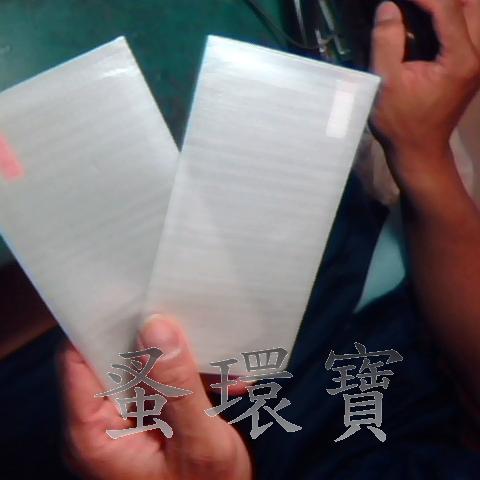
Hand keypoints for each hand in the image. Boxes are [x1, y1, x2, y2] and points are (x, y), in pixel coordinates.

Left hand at [59, 315, 251, 479]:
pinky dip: (193, 377)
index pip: (79, 359)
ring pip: (144, 365)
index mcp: (96, 435)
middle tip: (186, 316)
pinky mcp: (149, 416)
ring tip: (219, 359)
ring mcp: (127, 419)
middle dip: (153, 337)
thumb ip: (177, 386)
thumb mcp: (199, 443)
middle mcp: (104, 423)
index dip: (100, 323)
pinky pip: (164, 381)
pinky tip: (226, 383)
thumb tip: (157, 327)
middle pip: (113, 357)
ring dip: (183, 359)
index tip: (134, 296)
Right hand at [370, 0, 479, 182]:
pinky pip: (469, 29)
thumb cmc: (400, 122)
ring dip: (450, 6)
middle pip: (472, 4)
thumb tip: (388, 7)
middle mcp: (478, 54)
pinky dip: (450, 18)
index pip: (447, 8)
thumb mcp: (386, 83)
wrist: (419, 150)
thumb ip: (386, 42)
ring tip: (419, 9)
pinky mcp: (471, 64)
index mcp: (459, 59)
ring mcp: (478, 60)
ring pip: (474, 14)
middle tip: (412, 4)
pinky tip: (426, 23)